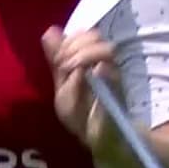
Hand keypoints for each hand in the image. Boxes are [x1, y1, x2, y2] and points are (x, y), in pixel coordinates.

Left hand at [41, 26, 120, 154]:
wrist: (96, 137)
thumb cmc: (79, 113)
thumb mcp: (61, 85)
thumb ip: (56, 59)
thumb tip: (50, 30)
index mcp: (87, 58)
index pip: (81, 33)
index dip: (67, 41)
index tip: (59, 61)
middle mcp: (102, 60)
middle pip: (93, 35)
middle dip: (73, 47)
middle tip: (64, 66)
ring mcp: (112, 71)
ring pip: (104, 48)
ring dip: (84, 55)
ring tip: (74, 71)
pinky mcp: (119, 86)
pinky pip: (111, 69)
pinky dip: (100, 70)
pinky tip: (90, 74)